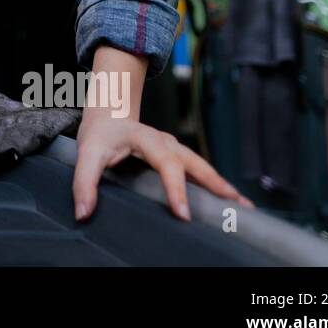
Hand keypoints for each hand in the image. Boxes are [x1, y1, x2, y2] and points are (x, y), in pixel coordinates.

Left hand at [72, 108, 253, 222]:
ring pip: (202, 167)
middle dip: (215, 184)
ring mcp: (175, 149)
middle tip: (235, 205)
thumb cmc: (100, 134)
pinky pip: (200, 172)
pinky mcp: (178, 157)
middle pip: (195, 162)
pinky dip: (216, 186)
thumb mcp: (87, 154)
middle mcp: (166, 142)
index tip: (184, 213)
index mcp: (146, 138)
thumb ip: (84, 182)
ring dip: (222, 186)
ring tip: (243, 207)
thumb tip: (84, 212)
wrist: (109, 113)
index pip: (166, 164)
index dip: (176, 188)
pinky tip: (229, 202)